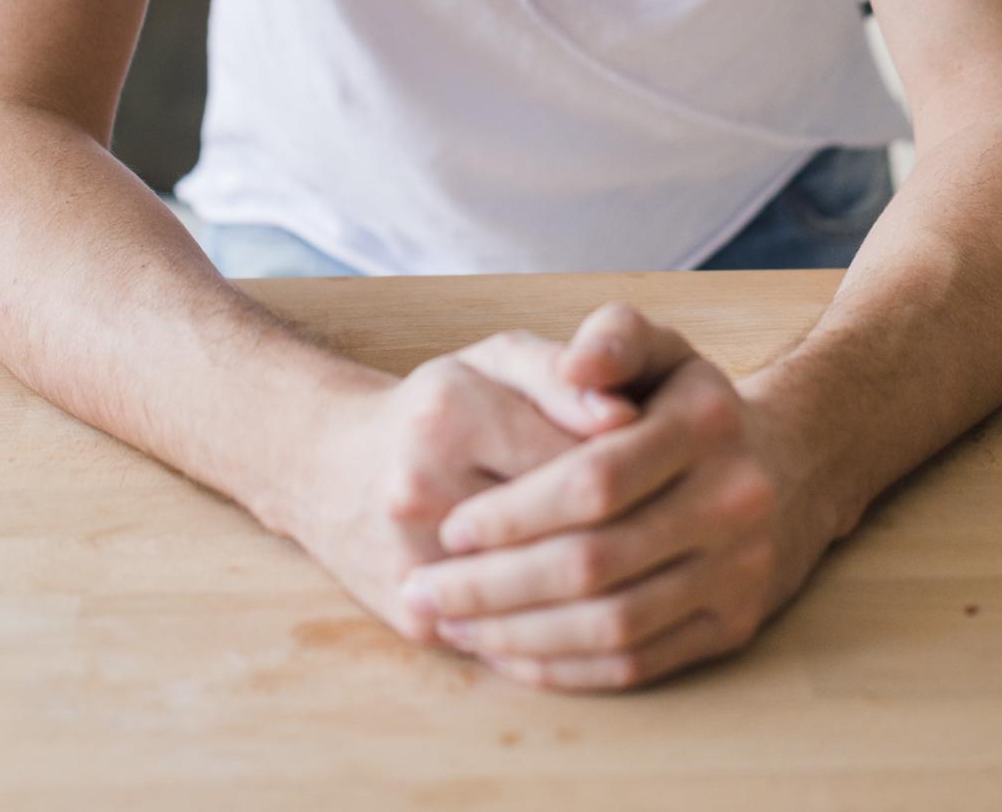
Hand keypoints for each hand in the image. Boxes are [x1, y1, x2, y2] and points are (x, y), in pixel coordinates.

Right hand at [280, 329, 643, 646]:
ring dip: (608, 592)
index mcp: (452, 411)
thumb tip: (628, 418)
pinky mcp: (414, 620)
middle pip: (564, 529)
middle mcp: (422, 487)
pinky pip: (513, 640)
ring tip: (648, 570)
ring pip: (544, 598)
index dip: (642, 470)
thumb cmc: (439, 406)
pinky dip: (565, 634)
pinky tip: (600, 612)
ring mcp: (413, 562)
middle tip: (670, 527)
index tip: (672, 472)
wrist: (329, 468)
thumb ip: (564, 374)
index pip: (578, 455)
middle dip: (633, 533)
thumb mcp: (497, 361)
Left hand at [394, 300, 834, 691]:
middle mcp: (732, 502)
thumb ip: (612, 339)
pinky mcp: (735, 627)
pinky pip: (639, 664)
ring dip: (521, 635)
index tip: (450, 526)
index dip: (514, 512)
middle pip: (595, 563)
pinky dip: (567, 668)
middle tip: (424, 589)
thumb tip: (574, 366)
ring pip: (613, 625)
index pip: (593, 481)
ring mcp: (738, 573)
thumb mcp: (662, 348)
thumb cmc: (692, 402)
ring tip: (453, 624)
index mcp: (705, 426)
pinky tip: (510, 654)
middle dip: (496, 584)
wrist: (798, 465)